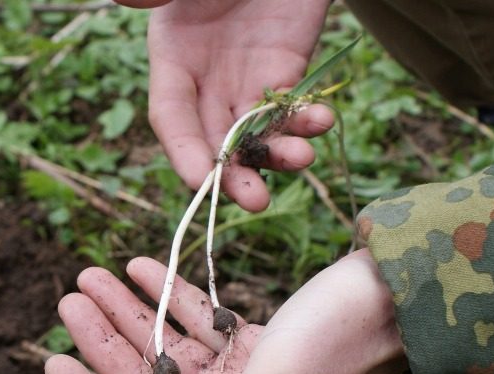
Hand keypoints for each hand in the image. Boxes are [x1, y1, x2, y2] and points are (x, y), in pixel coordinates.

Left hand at [45, 250, 405, 373]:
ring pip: (166, 352)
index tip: (53, 359)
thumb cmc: (338, 342)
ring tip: (91, 273)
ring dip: (129, 314)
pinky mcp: (254, 351)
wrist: (401, 297)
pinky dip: (170, 300)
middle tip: (69, 295)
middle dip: (102, 342)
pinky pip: (197, 328)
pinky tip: (142, 266)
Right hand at [114, 0, 334, 210]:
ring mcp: (248, 76)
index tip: (201, 181)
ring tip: (302, 158)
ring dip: (278, 155)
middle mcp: (207, 77)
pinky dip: (307, 120)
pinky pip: (294, 107)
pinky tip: (322, 120)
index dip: (184, 151)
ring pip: (258, 132)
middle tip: (254, 199)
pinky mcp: (288, 68)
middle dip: (233, 174)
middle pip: (214, 138)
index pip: (171, 115)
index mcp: (172, 54)